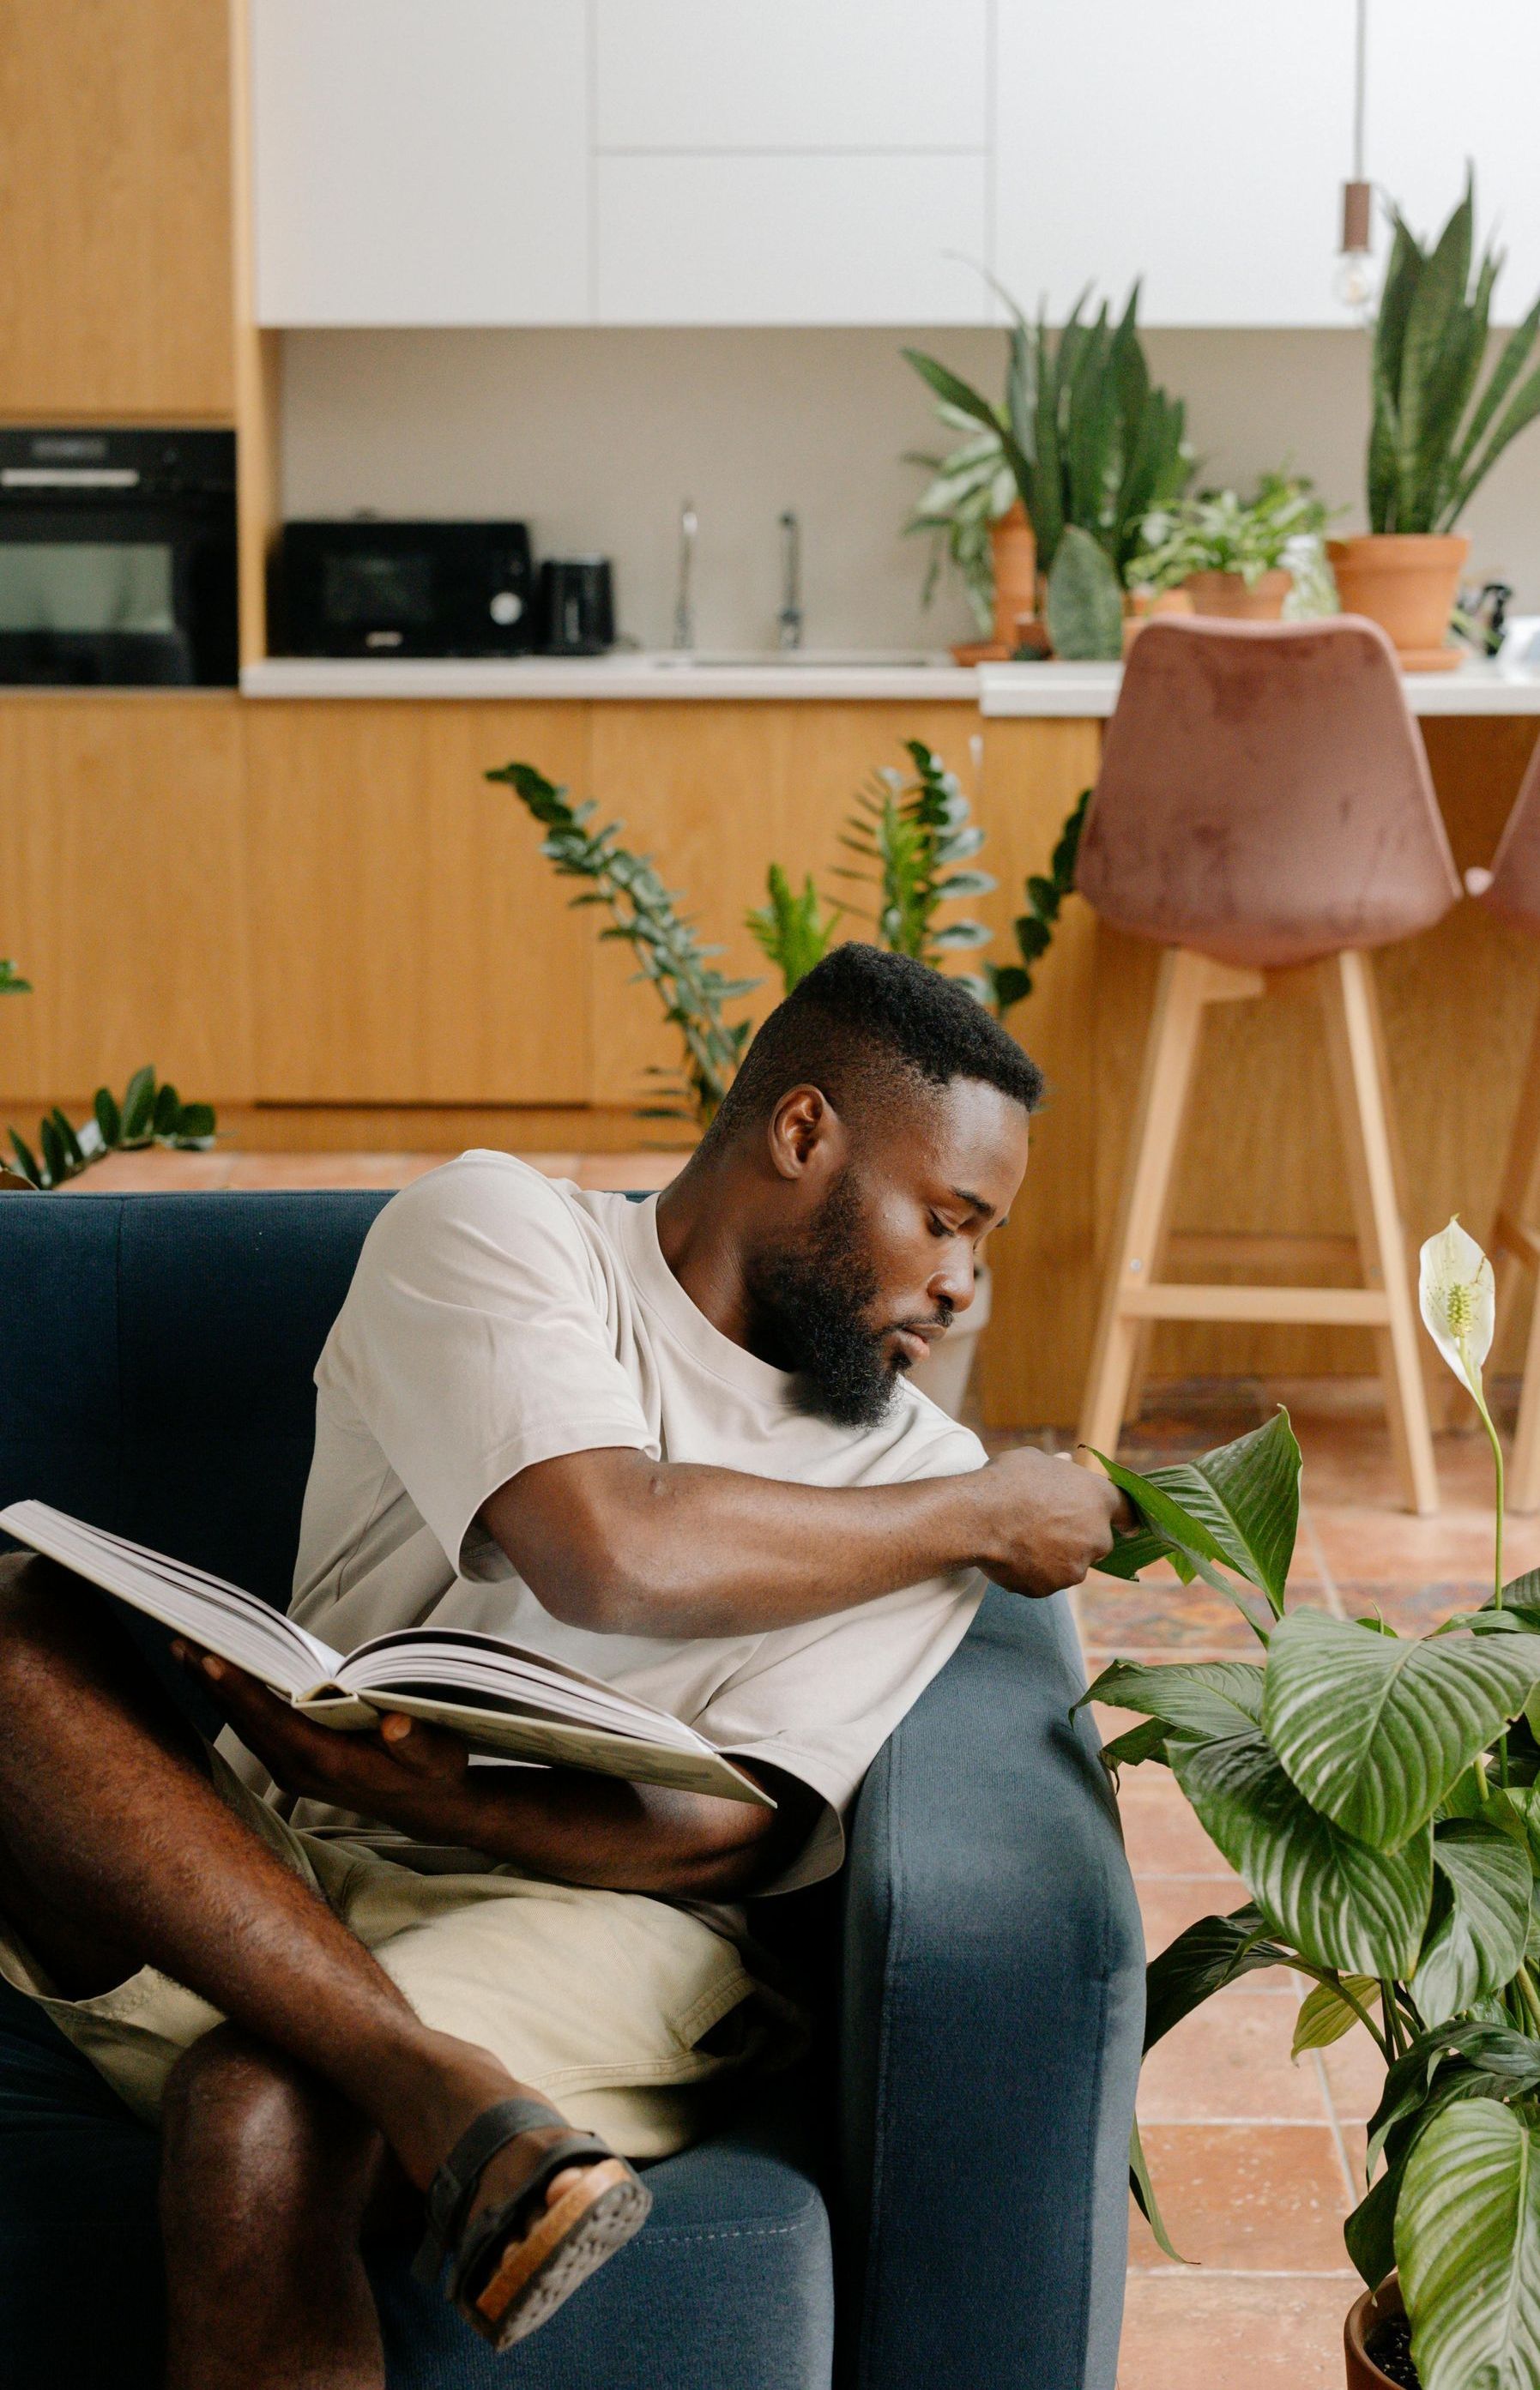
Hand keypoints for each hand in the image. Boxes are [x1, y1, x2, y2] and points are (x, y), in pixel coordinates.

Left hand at [172, 1642, 473, 1839]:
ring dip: (214, 1691)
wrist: (429, 1807)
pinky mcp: (292, 1762)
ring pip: (244, 1725)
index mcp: (326, 1762)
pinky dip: (233, 1700)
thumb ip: (416, 1743)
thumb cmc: (433, 1773)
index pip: (272, 1721)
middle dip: (211, 1683)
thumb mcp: (437, 1758)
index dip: (239, 1691)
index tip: (208, 1660)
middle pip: (245, 1721)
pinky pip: (254, 1728)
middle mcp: (298, 1769)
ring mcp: (291, 1769)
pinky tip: (219, 1677)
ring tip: (186, 1651)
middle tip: (179, 1642)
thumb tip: (395, 1725)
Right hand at [972, 1447, 1135, 1597]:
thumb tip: (1066, 1463)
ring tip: (1021, 1538)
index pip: (1127, 1511)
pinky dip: (1033, 1572)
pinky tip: (1011, 1554)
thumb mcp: (1035, 1460)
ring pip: (1070, 1563)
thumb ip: (1057, 1468)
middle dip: (1077, 1536)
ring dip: (1054, 1556)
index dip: (1124, 1517)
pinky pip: (1044, 1580)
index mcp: (1098, 1499)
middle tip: (1046, 1524)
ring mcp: (1075, 1567)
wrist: (979, 1517)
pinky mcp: (1050, 1588)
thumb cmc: (1007, 1481)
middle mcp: (1096, 1536)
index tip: (1128, 1525)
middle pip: (1096, 1541)